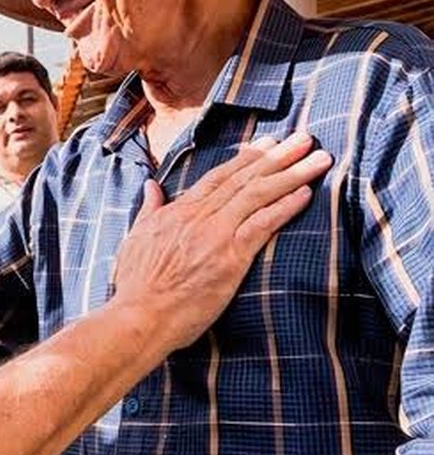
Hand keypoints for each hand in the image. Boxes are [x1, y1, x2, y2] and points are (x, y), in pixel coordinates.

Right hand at [112, 132, 330, 348]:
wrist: (139, 315)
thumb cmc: (136, 285)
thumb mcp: (136, 237)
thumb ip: (150, 209)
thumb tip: (151, 186)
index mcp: (179, 211)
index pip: (219, 177)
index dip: (247, 158)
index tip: (269, 143)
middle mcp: (199, 216)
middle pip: (245, 178)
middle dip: (278, 156)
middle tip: (305, 138)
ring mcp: (215, 235)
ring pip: (258, 195)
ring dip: (292, 173)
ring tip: (319, 158)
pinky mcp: (230, 258)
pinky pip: (263, 224)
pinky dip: (285, 206)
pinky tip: (306, 193)